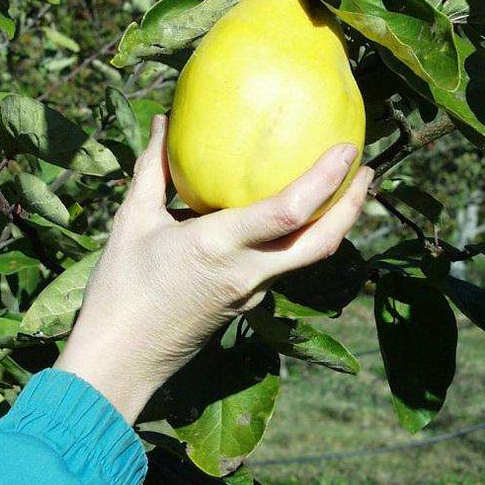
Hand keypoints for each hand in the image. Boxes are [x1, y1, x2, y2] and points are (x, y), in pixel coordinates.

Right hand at [54, 115, 372, 422]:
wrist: (117, 363)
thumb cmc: (118, 290)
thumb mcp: (131, 221)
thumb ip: (153, 168)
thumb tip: (166, 120)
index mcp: (219, 247)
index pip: (290, 212)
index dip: (326, 180)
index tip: (349, 149)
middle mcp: (247, 273)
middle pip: (321, 243)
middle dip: (352, 206)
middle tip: (367, 170)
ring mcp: (252, 294)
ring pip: (308, 258)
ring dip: (334, 224)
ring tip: (344, 189)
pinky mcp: (247, 304)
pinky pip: (284, 266)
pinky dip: (301, 238)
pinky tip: (293, 217)